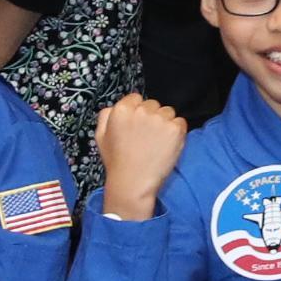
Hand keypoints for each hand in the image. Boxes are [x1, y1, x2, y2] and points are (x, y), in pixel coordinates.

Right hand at [95, 93, 187, 217]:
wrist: (133, 182)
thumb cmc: (117, 161)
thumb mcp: (101, 136)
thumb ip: (106, 116)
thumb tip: (115, 106)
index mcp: (121, 110)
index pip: (136, 98)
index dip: (137, 111)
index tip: (137, 125)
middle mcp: (141, 110)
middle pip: (153, 104)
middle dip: (152, 117)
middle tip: (147, 137)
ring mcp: (160, 119)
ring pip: (168, 112)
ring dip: (165, 123)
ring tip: (156, 142)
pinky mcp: (175, 129)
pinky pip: (180, 122)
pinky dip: (177, 132)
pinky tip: (166, 145)